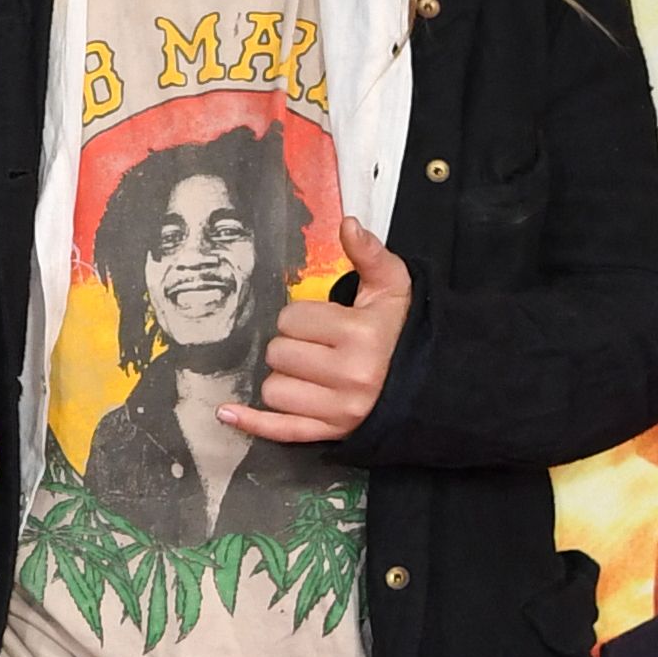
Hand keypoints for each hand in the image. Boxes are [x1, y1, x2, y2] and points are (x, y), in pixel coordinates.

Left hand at [224, 217, 412, 445]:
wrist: (430, 382)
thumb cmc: (402, 331)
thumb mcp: (394, 287)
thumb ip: (369, 254)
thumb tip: (348, 223)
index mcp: (360, 335)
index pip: (292, 320)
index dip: (302, 318)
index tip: (324, 322)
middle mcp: (350, 376)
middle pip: (278, 353)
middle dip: (292, 345)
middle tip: (319, 345)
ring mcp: (340, 410)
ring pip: (274, 389)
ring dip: (284, 378)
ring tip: (313, 371)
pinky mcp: (331, 433)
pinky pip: (280, 430)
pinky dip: (252, 423)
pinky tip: (227, 412)